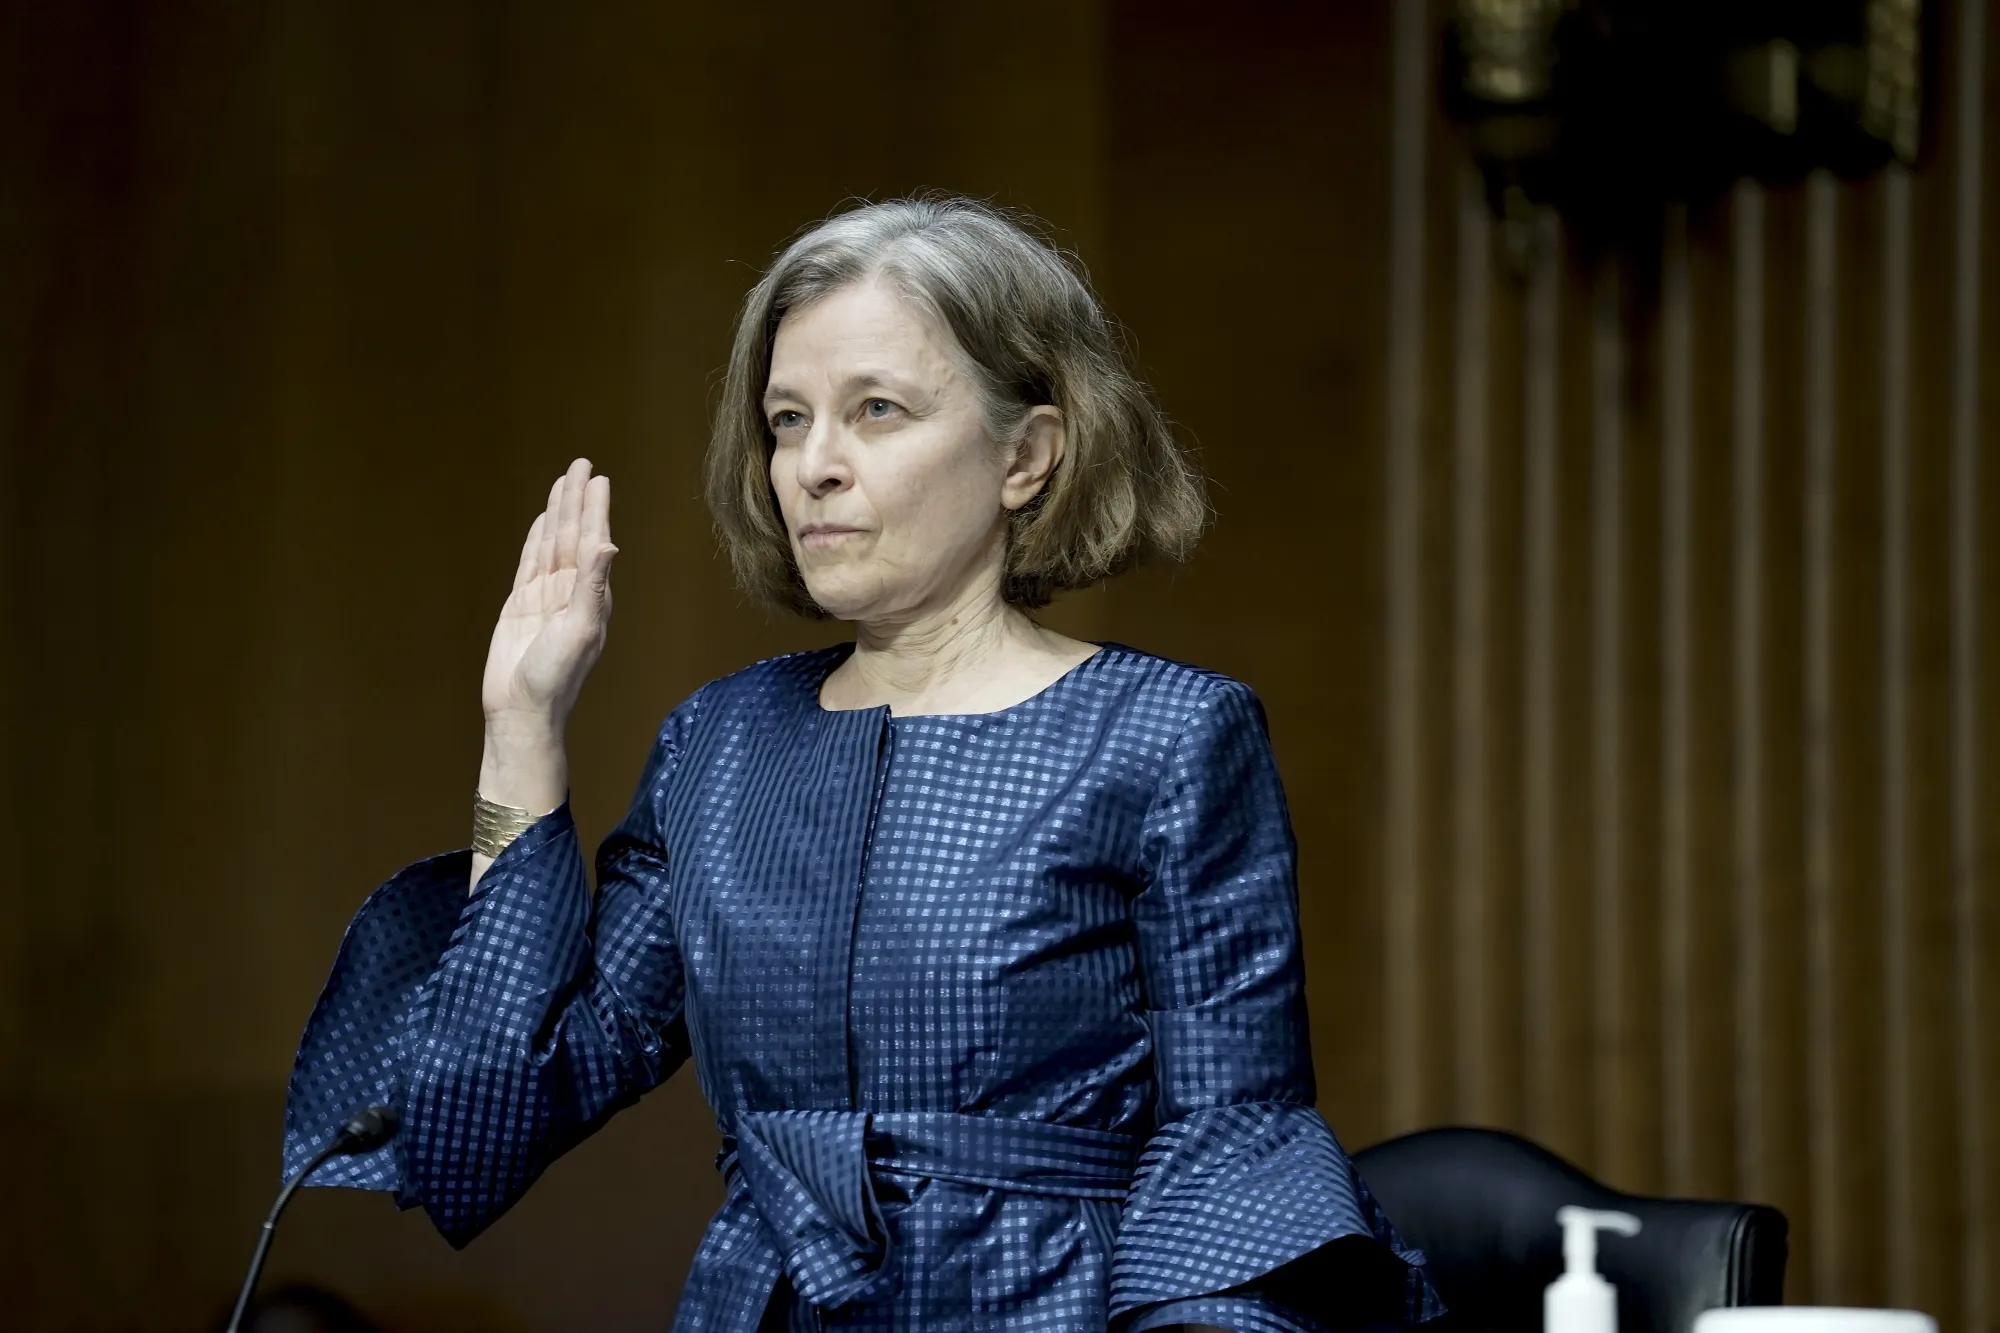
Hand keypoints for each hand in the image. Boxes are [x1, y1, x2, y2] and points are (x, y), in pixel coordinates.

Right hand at [480, 458, 616, 734]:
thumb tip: (607, 544)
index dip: (594, 509)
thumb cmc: (556, 675)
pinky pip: (530, 563)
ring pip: (551, 543)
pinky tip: (540, 523)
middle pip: (572, 534)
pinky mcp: (522, 604)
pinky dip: (536, 540)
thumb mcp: (579, 629)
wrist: (522, 708)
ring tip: (562, 483)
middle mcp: (571, 591)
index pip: (592, 541)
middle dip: (576, 500)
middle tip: (581, 464)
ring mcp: (546, 596)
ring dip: (557, 514)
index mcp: (591, 595)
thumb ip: (592, 585)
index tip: (597, 478)